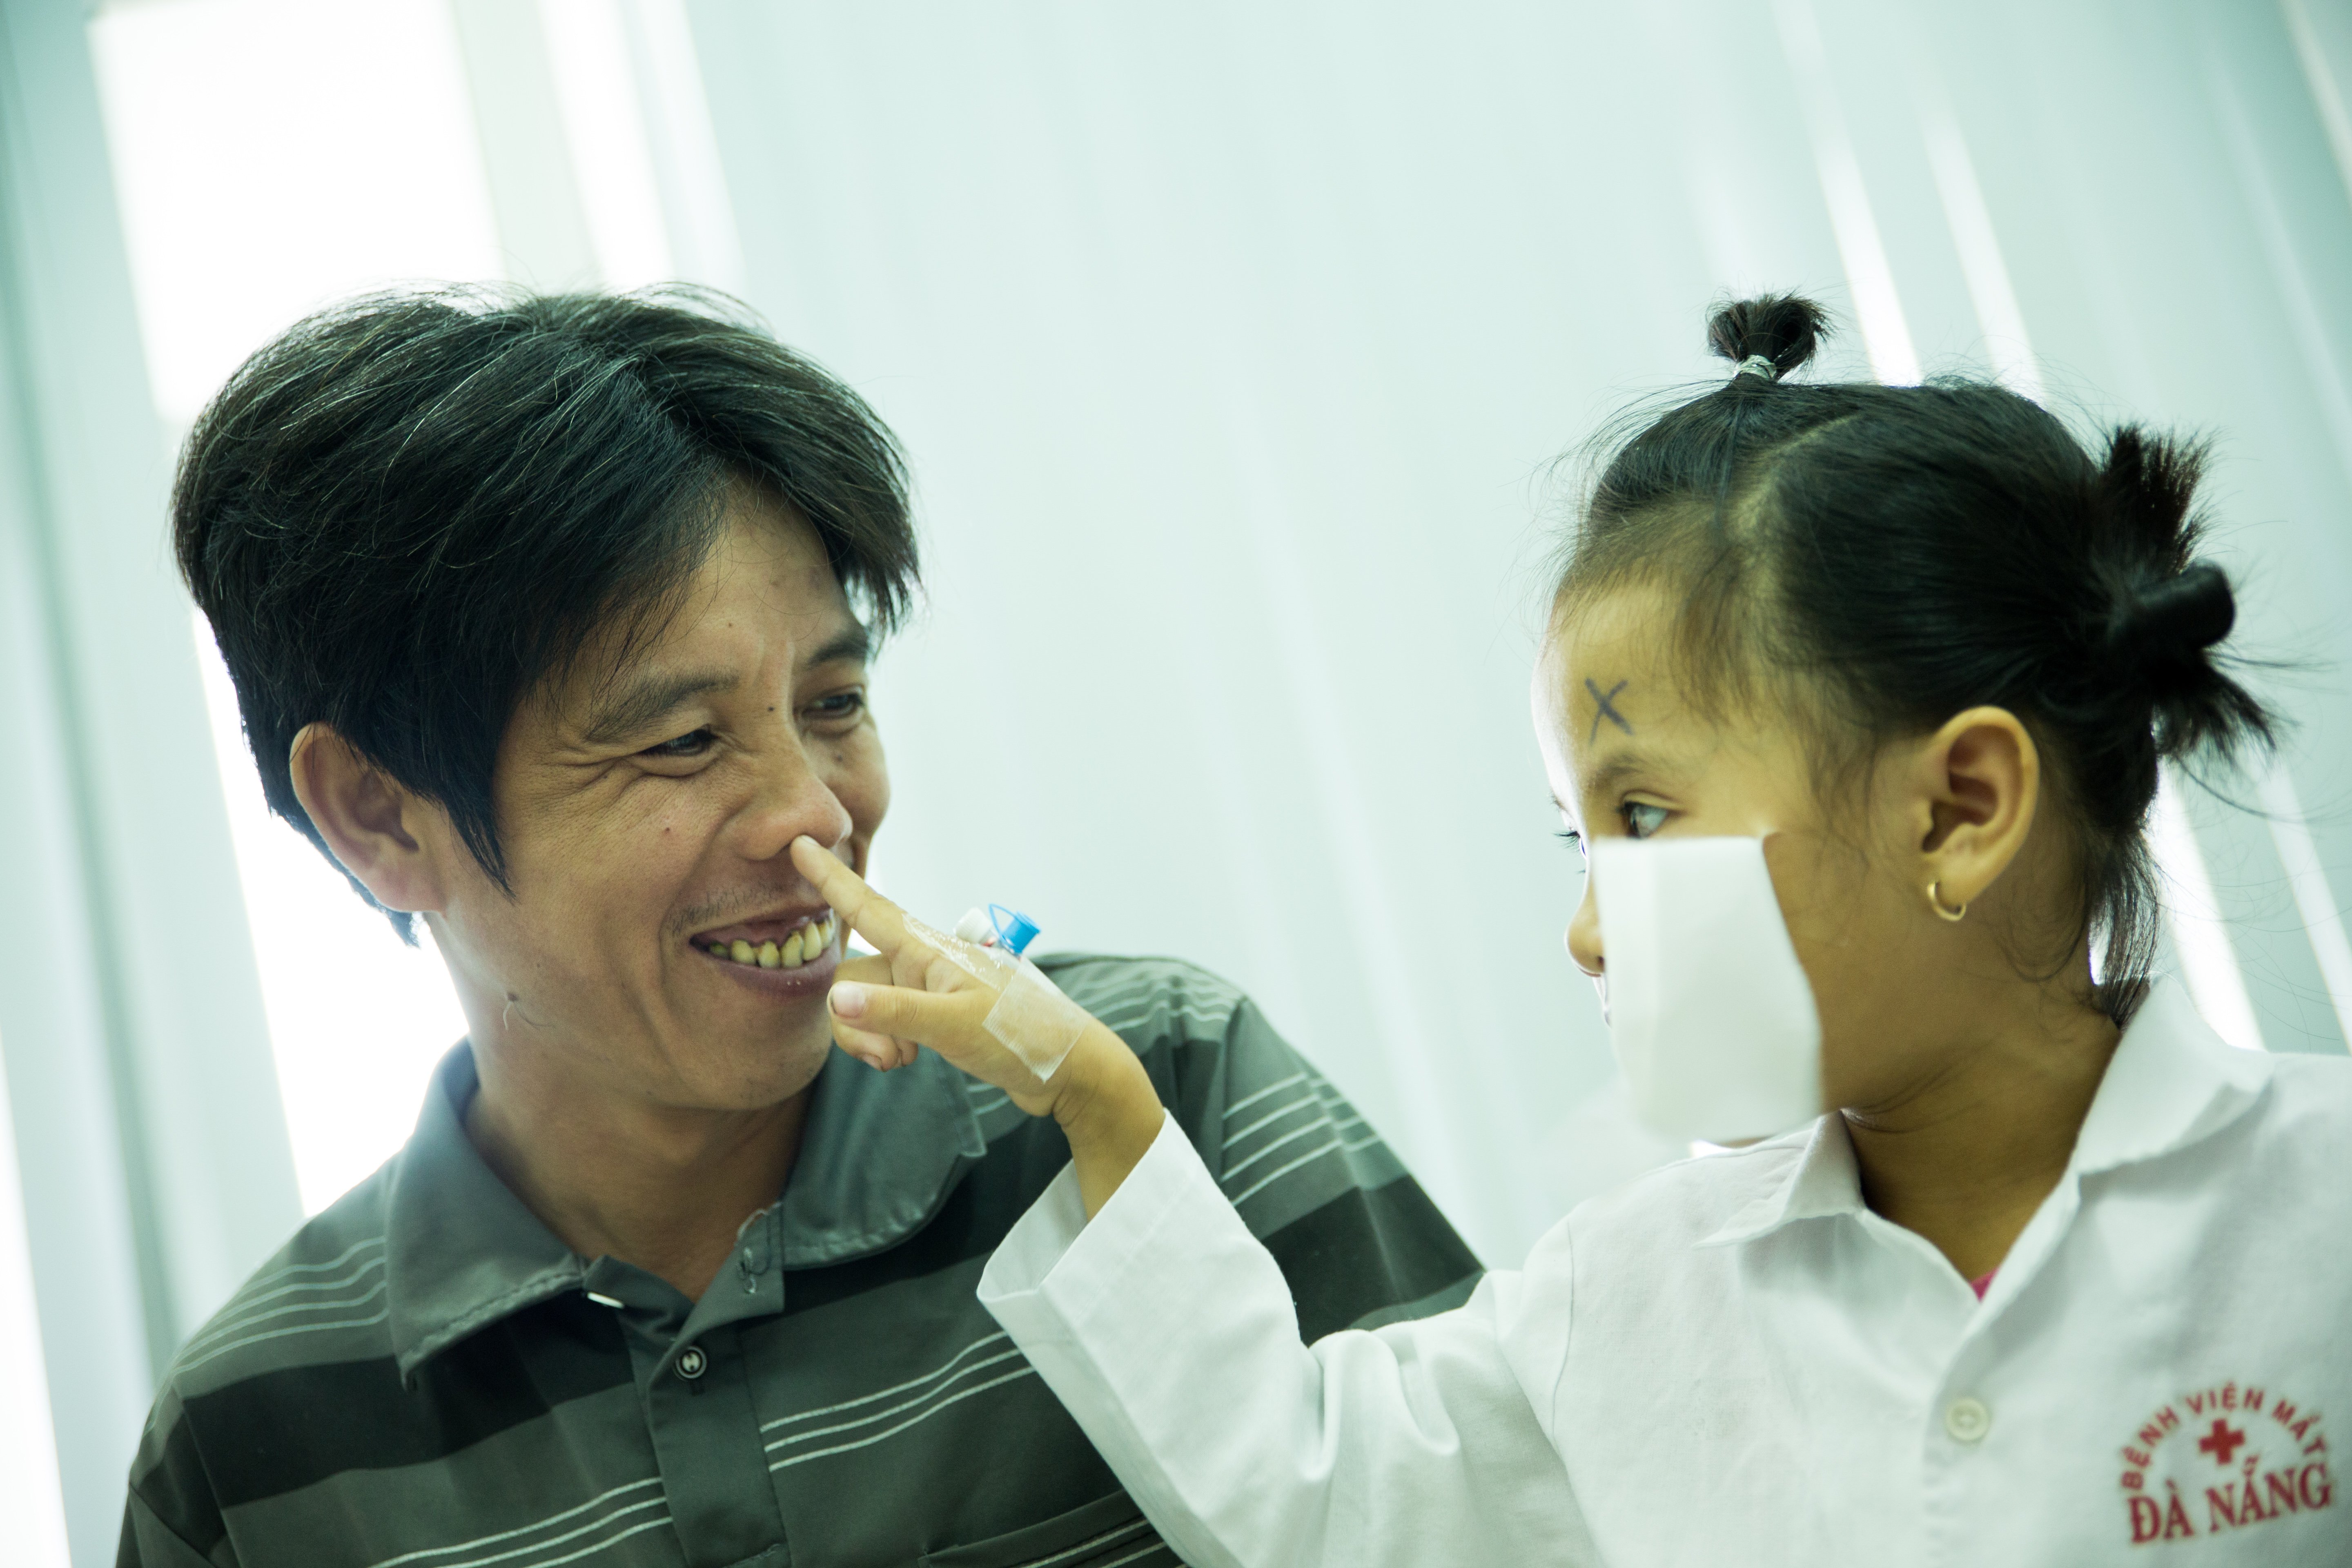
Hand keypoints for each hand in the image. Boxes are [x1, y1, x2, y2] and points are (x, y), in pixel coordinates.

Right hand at [787, 840, 1162, 1208]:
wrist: (1064, 1070)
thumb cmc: (1020, 1036)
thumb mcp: (954, 1025)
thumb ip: (893, 1012)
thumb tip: (835, 999)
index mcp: (928, 950)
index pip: (868, 907)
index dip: (831, 878)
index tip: (800, 841)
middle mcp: (922, 961)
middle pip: (853, 975)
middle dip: (855, 1020)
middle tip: (891, 1057)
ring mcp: (925, 988)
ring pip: (862, 1002)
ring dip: (871, 1037)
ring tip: (904, 1059)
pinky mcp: (929, 1014)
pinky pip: (881, 1020)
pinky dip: (885, 1043)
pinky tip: (911, 1059)